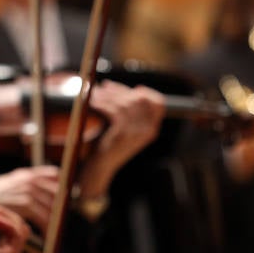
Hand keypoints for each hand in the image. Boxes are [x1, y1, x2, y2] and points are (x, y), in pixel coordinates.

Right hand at [0, 165, 59, 234]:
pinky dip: (45, 227)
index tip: (65, 199)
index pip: (53, 175)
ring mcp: (24, 189)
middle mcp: (25, 179)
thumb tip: (35, 196)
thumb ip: (19, 190)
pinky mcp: (22, 203)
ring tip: (52, 233)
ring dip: (53, 220)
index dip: (60, 188)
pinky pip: (42, 215)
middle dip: (59, 207)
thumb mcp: (1, 190)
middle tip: (60, 221)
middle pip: (55, 192)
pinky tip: (44, 236)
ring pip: (50, 205)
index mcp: (22, 175)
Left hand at [76, 80, 165, 203]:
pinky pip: (115, 111)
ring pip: (126, 104)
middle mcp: (148, 131)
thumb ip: (125, 109)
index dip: (147, 93)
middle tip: (105, 87)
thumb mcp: (123, 126)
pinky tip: (95, 103)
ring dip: (109, 96)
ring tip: (97, 93)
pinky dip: (103, 104)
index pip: (159, 103)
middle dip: (121, 90)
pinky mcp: (121, 135)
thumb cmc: (109, 143)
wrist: (100, 167)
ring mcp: (135, 133)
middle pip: (140, 99)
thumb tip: (113, 85)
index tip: (133, 89)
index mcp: (152, 129)